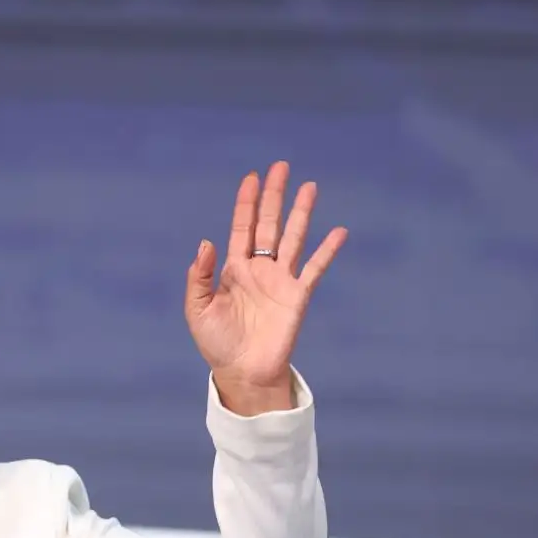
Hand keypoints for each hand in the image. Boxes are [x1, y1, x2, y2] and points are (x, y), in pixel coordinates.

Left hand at [184, 161, 345, 415]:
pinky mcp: (298, 296)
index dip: (246, 203)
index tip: (251, 177)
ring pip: (294, 238)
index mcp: (233, 269)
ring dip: (302, 213)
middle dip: (274, 196)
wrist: (242, 371)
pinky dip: (327, 250)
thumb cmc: (217, 342)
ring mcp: (281, 280)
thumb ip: (199, 276)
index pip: (242, 227)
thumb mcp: (198, 309)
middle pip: (269, 224)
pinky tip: (339, 232)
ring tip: (310, 186)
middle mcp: (259, 269)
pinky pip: (315, 268)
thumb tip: (206, 242)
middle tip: (280, 166)